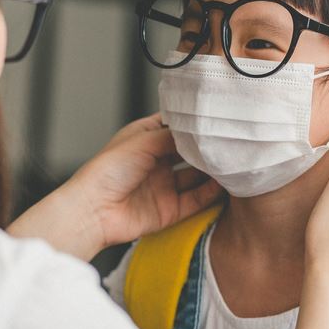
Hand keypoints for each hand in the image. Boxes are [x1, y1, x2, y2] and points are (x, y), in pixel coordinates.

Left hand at [70, 114, 222, 247]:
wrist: (93, 210)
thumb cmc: (107, 170)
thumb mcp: (143, 141)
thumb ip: (174, 135)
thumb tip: (199, 130)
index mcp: (146, 139)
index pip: (176, 127)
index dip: (194, 124)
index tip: (217, 118)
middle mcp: (157, 161)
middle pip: (191, 152)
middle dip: (209, 148)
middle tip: (232, 141)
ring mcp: (164, 186)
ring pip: (198, 176)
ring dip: (215, 171)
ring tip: (235, 162)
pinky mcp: (169, 210)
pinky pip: (197, 200)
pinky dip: (213, 193)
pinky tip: (226, 183)